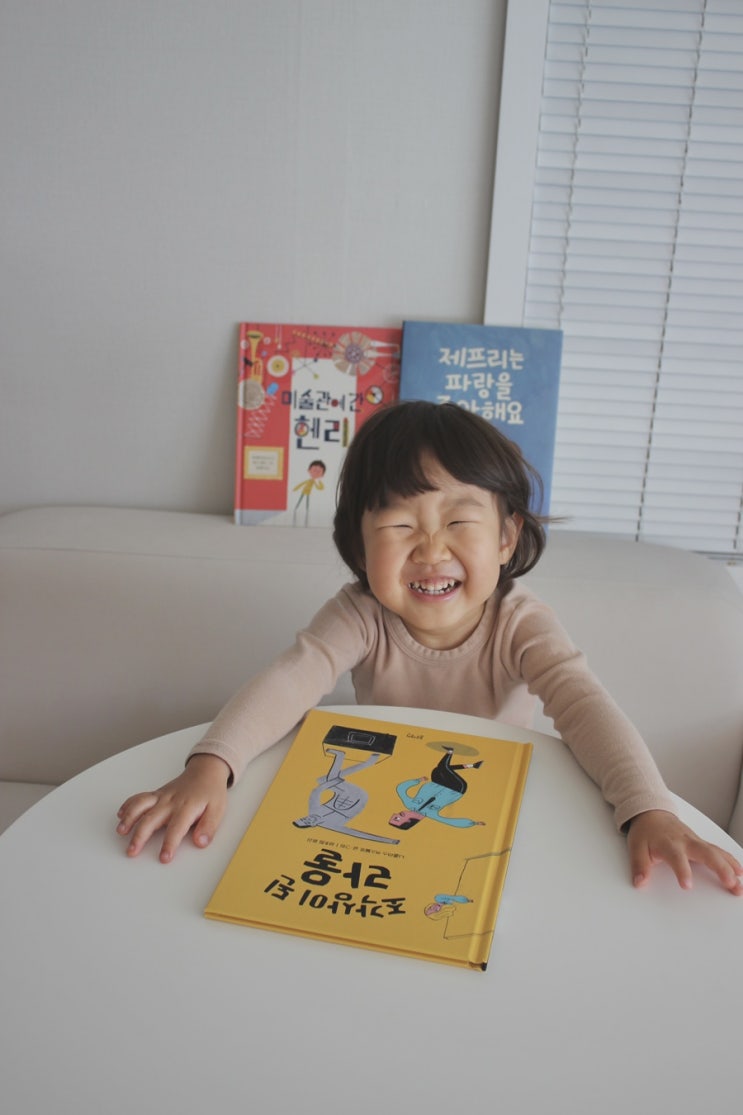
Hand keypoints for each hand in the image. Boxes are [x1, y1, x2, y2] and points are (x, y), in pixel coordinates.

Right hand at [116, 754, 230, 863]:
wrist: (205, 771)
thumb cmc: (210, 792)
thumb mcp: (218, 810)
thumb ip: (209, 827)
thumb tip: (201, 842)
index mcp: (187, 807)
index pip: (176, 828)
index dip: (169, 844)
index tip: (164, 858)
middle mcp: (171, 802)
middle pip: (151, 819)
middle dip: (140, 836)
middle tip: (132, 851)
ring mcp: (161, 797)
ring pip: (141, 806)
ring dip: (129, 819)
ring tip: (121, 832)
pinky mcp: (156, 794)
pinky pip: (139, 798)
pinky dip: (128, 805)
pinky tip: (121, 816)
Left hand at [627, 809, 742, 894]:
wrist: (652, 814)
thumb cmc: (646, 832)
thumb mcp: (636, 847)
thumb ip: (639, 866)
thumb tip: (640, 882)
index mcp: (669, 843)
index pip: (677, 858)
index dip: (683, 871)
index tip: (687, 886)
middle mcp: (686, 841)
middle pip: (706, 853)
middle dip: (720, 868)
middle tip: (730, 883)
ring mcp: (696, 841)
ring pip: (716, 852)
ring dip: (730, 866)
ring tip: (739, 884)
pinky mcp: (701, 843)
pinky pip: (719, 851)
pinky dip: (730, 860)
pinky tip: (740, 871)